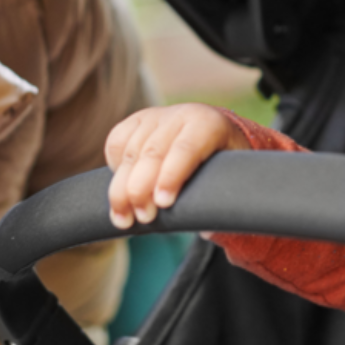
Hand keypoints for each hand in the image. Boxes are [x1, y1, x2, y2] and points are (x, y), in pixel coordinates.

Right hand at [105, 103, 251, 228]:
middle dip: (142, 188)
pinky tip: (120, 189)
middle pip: (153, 151)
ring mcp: (155, 116)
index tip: (163, 204)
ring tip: (123, 217)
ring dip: (122, 188)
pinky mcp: (136, 121)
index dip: (172, 176)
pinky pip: (116, 142)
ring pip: (130, 150)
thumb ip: (219, 201)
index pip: (186, 148)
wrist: (210, 132)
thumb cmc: (221, 163)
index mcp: (208, 124)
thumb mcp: (229, 176)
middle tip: (143, 217)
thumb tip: (206, 230)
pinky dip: (114, 168)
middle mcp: (180, 115)